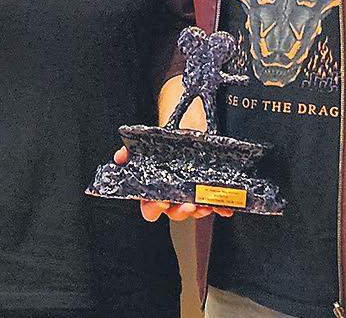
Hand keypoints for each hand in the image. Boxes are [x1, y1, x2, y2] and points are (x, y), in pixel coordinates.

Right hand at [113, 147, 234, 221]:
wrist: (188, 132)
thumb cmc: (167, 146)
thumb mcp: (148, 146)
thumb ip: (132, 152)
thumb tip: (120, 156)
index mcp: (155, 192)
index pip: (150, 209)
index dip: (154, 208)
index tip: (160, 200)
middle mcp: (173, 198)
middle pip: (175, 213)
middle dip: (182, 210)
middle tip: (188, 203)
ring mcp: (191, 198)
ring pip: (195, 211)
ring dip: (201, 210)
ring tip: (206, 203)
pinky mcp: (208, 195)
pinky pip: (214, 205)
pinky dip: (220, 207)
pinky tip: (225, 207)